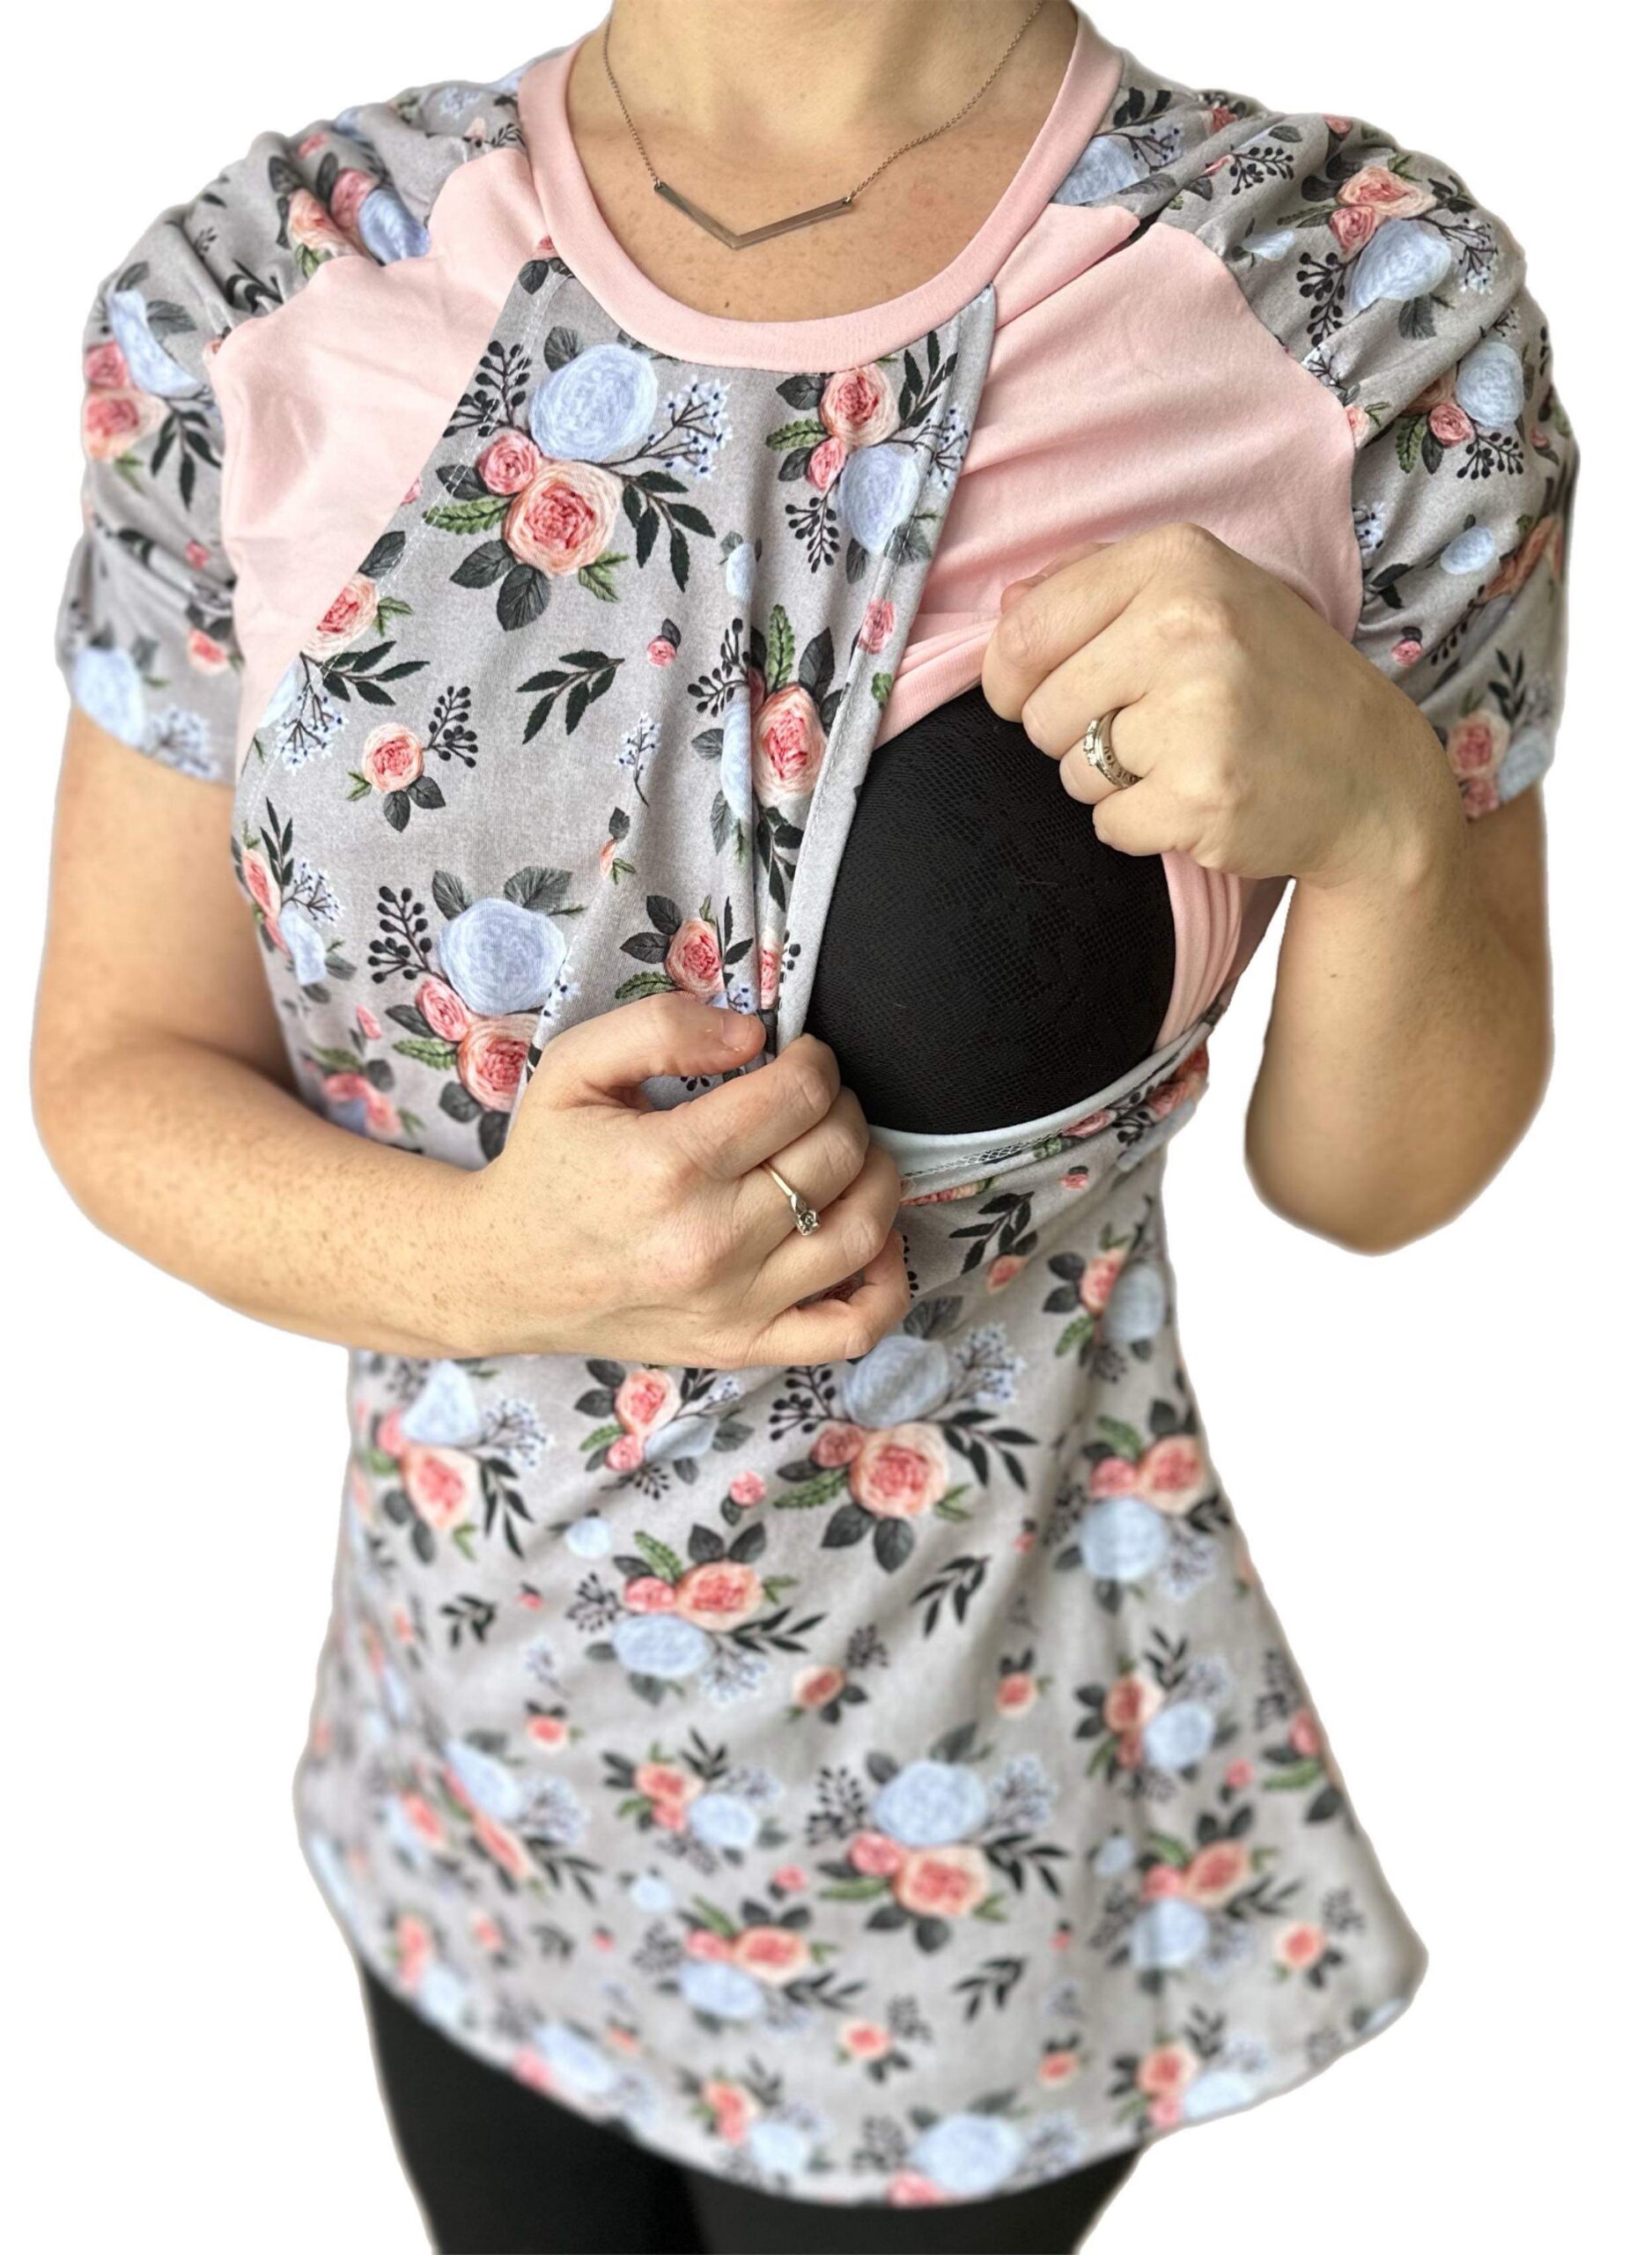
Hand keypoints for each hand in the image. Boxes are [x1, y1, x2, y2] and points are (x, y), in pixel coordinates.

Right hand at [450, 993, 908, 1366]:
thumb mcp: (576, 1069)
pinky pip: (852, 1327)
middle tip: (814, 1101)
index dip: (815, 1061)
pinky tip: (875, 1239)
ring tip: (844, 1153)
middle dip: (841, 1108)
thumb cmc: (548, 1166)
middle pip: (836, 1154)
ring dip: (875, 1175)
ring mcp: (735, 1303)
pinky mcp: (745, 1345)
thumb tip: (754, 1036)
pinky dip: (888, 1283)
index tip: (798, 1057)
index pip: (799, 1095)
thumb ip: (662, 1028)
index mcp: (670, 1164)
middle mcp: (711, 1240)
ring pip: (863, 1230)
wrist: (505, 1273)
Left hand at [981, 522, 1463, 892]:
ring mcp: (1197, 714)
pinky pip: (1108, 824)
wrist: (1371, 774)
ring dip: (1108, 781)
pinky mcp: (1202, 795)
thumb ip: (1096, 583)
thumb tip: (1004, 603)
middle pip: (1040, 711)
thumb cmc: (1272, 678)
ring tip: (1179, 758)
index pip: (1025, 630)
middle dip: (1071, 735)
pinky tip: (1194, 798)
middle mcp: (1187, 627)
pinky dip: (1139, 824)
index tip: (1032, 694)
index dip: (1009, 677)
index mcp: (1178, 563)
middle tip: (1143, 730)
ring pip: (1071, 772)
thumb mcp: (1203, 593)